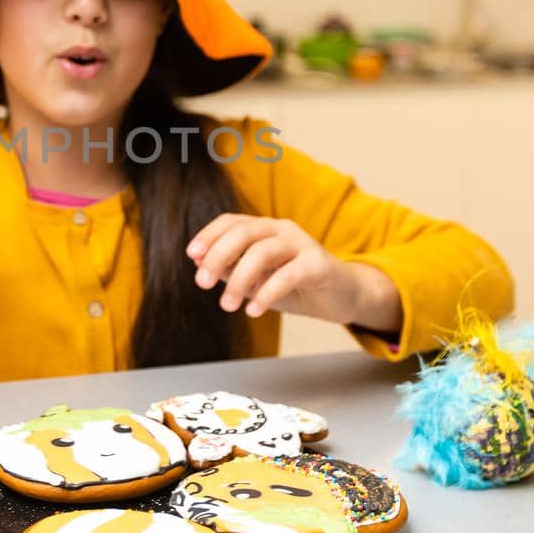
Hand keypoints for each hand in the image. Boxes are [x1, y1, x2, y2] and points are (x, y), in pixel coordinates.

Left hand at [185, 214, 401, 333]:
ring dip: (239, 279)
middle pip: (244, 232)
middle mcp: (282, 229)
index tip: (192, 255)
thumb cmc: (294, 286)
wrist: (341, 296)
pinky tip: (254, 310)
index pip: (231, 221)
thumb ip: (231, 270)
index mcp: (265, 229)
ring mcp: (302, 243)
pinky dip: (267, 292)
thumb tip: (200, 263)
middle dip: (218, 256)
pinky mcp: (318, 263)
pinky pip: (288, 274)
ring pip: (262, 252)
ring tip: (227, 305)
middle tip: (201, 283)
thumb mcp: (256, 279)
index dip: (209, 235)